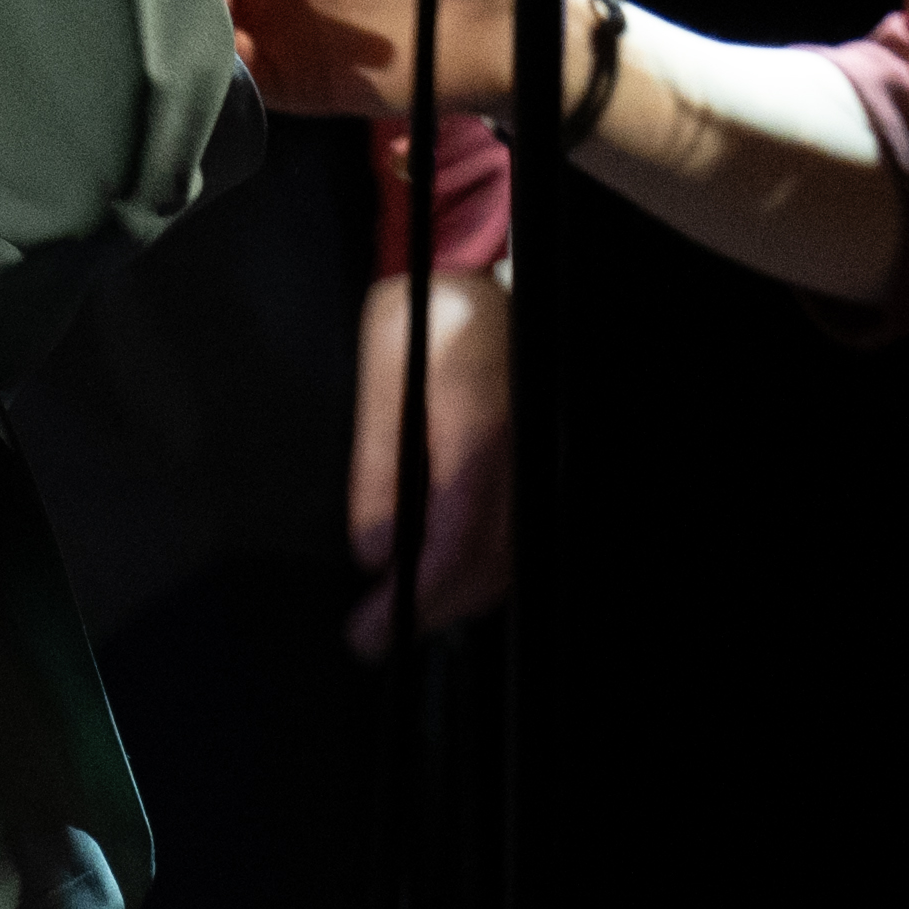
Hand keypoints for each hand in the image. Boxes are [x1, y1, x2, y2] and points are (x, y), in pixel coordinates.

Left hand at [348, 264, 508, 653]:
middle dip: (434, 609)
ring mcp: (535, 451)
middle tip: (375, 638)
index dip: (416, 591)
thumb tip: (374, 550)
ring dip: (459, 596)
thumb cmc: (423, 310)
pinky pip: (519, 530)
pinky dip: (483, 567)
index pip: (457, 530)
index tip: (371, 628)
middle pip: (490, 558)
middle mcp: (521, 445)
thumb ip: (378, 460)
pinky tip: (446, 576)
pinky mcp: (537, 455)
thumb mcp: (382, 369)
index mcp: (478, 419)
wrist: (473, 269)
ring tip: (402, 615)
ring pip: (511, 553)